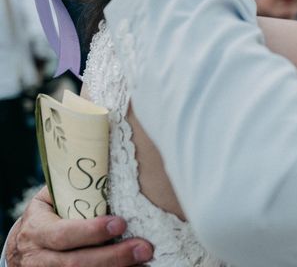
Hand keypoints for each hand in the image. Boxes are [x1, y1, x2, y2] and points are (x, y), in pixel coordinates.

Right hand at [6, 187, 152, 266]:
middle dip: (113, 257)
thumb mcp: (51, 199)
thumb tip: (111, 167)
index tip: (121, 223)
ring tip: (144, 261)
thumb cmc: (48, 213)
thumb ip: (73, 190)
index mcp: (37, 229)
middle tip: (144, 248)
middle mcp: (39, 257)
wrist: (24, 245)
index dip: (91, 231)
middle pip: (75, 263)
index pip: (63, 234)